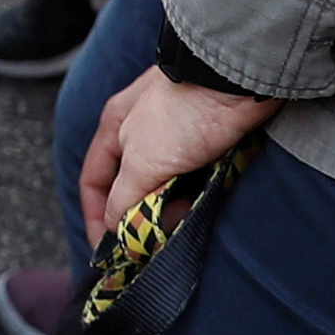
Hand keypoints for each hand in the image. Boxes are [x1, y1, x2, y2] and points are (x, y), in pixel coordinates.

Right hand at [79, 66, 280, 246]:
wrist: (239, 84)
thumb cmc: (183, 112)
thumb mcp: (142, 160)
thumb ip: (124, 197)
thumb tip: (116, 230)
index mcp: (115, 130)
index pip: (95, 182)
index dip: (96, 217)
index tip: (107, 250)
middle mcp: (143, 136)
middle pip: (132, 188)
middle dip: (140, 218)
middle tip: (153, 241)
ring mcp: (179, 142)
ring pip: (167, 188)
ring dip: (172, 210)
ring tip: (183, 221)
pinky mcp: (212, 147)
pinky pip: (198, 183)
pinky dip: (198, 198)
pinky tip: (204, 206)